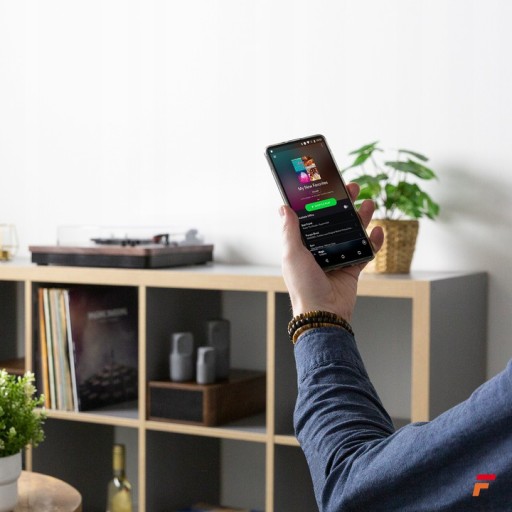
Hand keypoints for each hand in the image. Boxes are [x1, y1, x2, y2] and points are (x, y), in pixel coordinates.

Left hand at [280, 183, 383, 321]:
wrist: (324, 313)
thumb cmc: (304, 286)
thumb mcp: (292, 255)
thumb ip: (290, 231)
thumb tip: (283, 208)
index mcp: (304, 245)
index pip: (314, 217)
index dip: (321, 202)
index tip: (329, 186)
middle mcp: (320, 249)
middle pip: (335, 221)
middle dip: (345, 204)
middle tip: (353, 188)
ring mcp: (337, 258)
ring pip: (352, 232)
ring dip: (361, 218)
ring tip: (369, 203)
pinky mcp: (352, 269)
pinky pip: (365, 252)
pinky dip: (373, 241)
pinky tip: (378, 230)